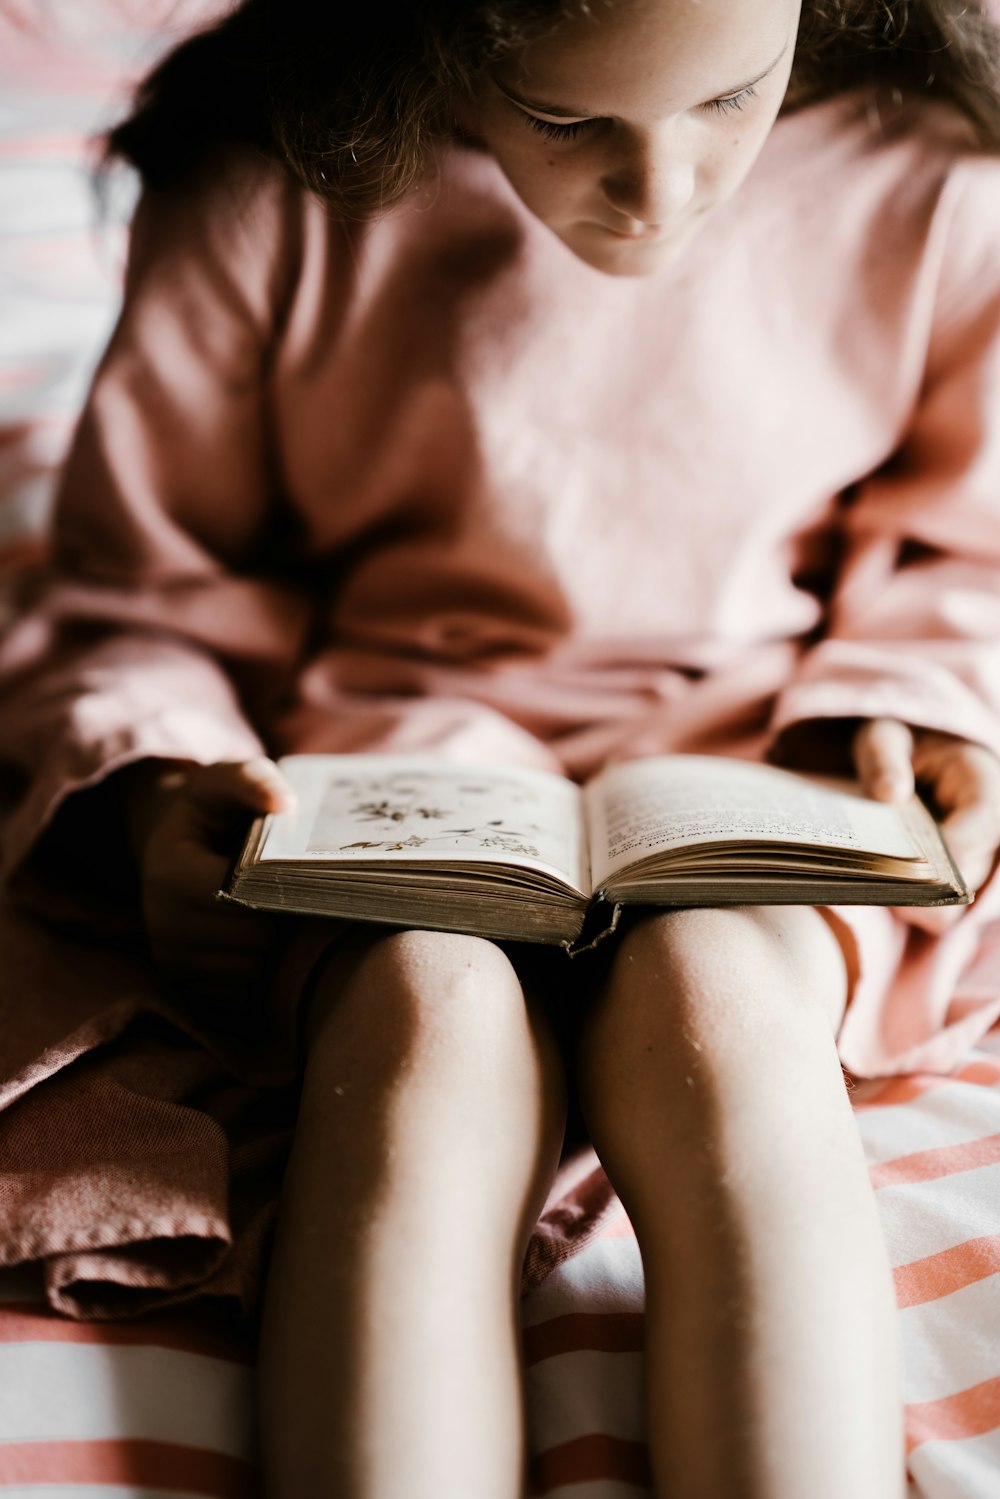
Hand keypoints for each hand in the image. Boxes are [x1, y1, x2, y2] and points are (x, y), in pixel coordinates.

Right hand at [121, 757, 296, 1020]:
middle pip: (252, 942)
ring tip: (279, 918)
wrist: (175, 846)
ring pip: (251, 972)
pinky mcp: (186, 985)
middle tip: (298, 897)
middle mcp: (162, 922)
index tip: (296, 871)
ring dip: (276, 952)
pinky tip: (264, 943)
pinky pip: (241, 996)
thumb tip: (285, 804)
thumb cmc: (212, 811)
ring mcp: (171, 959)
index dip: (277, 887)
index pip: (240, 897)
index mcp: (169, 872)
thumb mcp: (226, 781)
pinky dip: (260, 974)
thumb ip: (253, 782)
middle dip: (282, 921)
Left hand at [852, 719, 999, 931]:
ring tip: (873, 887)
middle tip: (878, 883)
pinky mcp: (951, 881)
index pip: (984, 821)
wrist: (907, 759)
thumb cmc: (899, 744)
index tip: (911, 863)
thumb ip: (883, 756)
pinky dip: (910, 907)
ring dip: (916, 901)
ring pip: (955, 902)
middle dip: (927, 883)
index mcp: (982, 783)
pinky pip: (938, 910)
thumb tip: (890, 792)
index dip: (953, 847)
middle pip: (970, 872)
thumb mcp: (884, 734)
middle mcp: (987, 829)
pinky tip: (876, 892)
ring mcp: (974, 860)